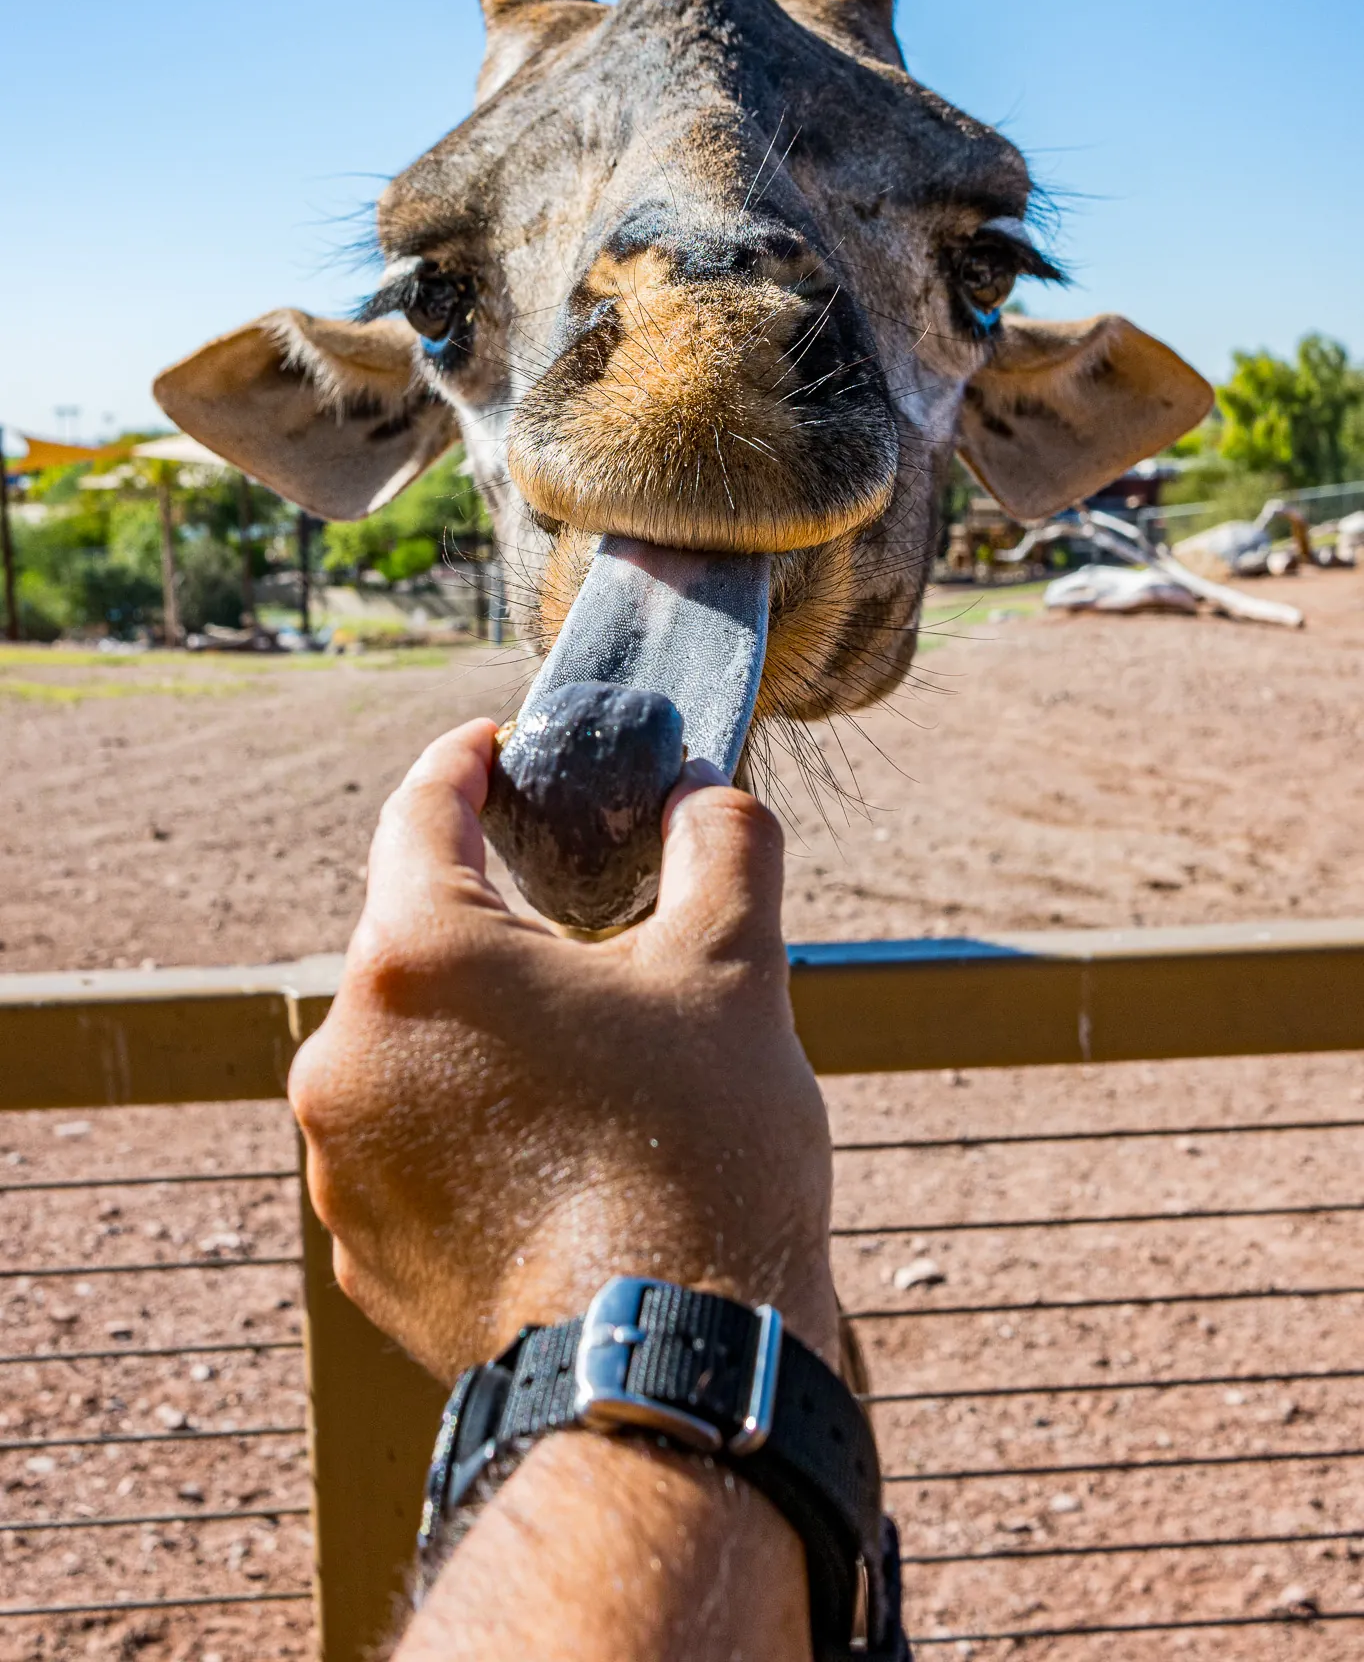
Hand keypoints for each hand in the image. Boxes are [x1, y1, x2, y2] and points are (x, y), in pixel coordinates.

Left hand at [288, 719, 839, 1382]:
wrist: (667, 1376)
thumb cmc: (699, 1153)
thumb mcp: (734, 967)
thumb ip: (722, 841)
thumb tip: (704, 791)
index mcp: (420, 955)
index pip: (422, 811)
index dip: (467, 762)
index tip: (499, 747)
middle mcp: (347, 1049)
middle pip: (412, 936)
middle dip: (493, 914)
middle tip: (581, 918)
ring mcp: (342, 1160)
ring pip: (408, 1046)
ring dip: (481, 1031)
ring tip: (586, 1062)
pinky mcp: (361, 1249)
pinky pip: (406, 1144)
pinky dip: (466, 1124)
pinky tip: (555, 1155)